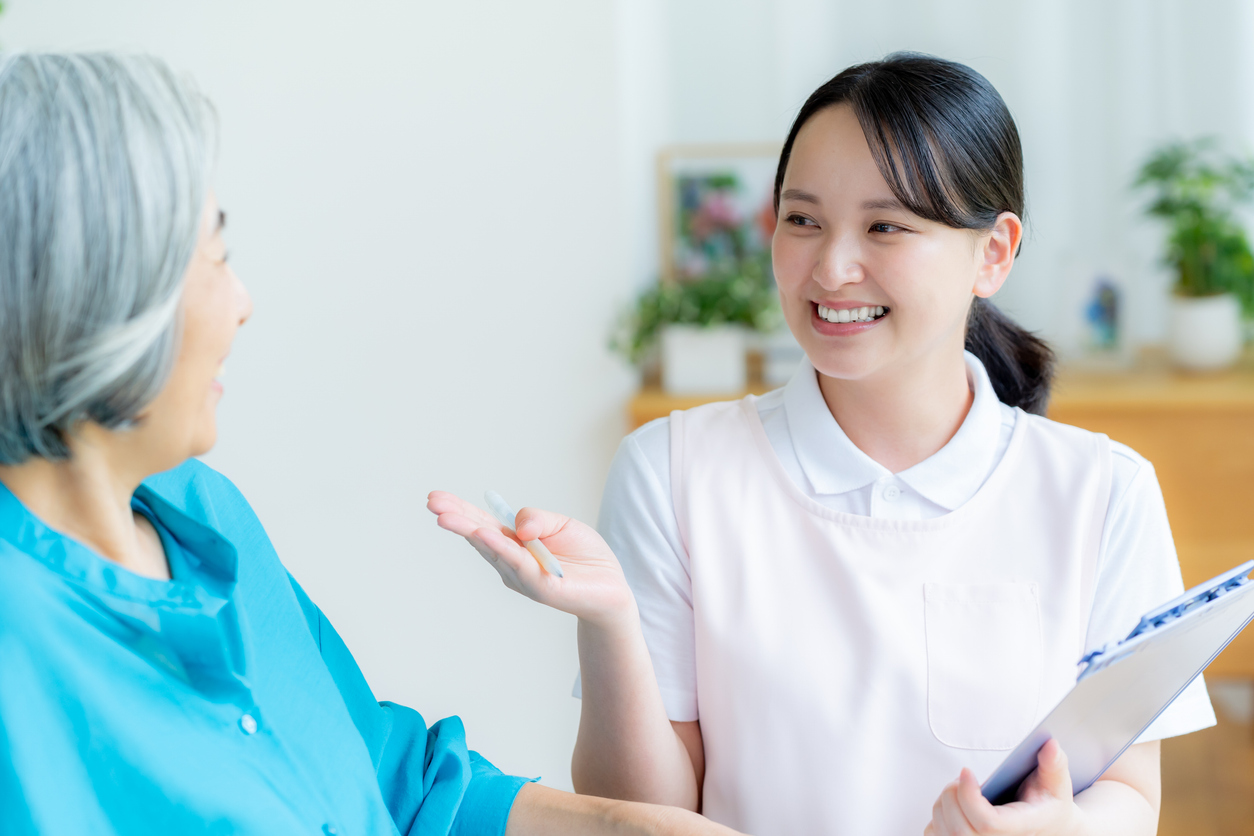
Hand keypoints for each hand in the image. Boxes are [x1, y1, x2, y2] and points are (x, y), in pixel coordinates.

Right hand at [426, 491, 636, 628]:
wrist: (611, 586)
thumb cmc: (584, 556)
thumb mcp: (562, 524)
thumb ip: (538, 518)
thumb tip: (518, 524)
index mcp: (513, 542)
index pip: (481, 524)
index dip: (460, 510)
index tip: (435, 497)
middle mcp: (510, 561)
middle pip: (479, 535)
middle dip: (455, 518)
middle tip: (431, 504)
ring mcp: (521, 576)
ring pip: (493, 549)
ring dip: (469, 530)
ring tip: (446, 516)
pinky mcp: (539, 587)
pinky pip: (518, 564)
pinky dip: (500, 548)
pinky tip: (482, 534)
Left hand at [924, 739, 1082, 835]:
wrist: (1050, 828)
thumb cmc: (1048, 805)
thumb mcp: (1057, 783)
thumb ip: (1054, 764)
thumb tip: (1050, 745)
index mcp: (1022, 829)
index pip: (988, 823)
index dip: (969, 797)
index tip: (966, 771)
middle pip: (960, 830)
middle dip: (952, 796)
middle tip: (960, 779)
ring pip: (945, 834)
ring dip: (942, 804)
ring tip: (957, 791)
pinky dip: (936, 819)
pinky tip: (951, 808)